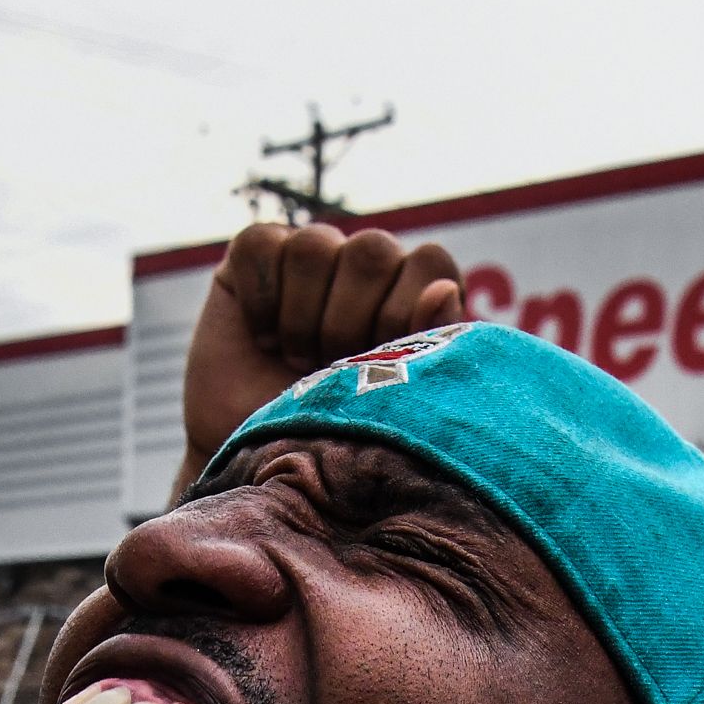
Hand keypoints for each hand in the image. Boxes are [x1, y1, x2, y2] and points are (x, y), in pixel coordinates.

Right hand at [180, 221, 464, 479]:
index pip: (429, 261)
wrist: (259, 458)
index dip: (402, 313)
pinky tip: (263, 337)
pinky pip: (261, 244)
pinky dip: (260, 298)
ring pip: (314, 244)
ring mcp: (313, 254)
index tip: (375, 364)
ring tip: (296, 358)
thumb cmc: (335, 433)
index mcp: (414, 291)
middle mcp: (367, 265)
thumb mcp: (390, 400)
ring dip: (301, 316)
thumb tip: (444, 288)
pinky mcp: (258, 252)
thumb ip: (427, 342)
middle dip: (347, 322)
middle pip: (372, 250)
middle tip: (327, 369)